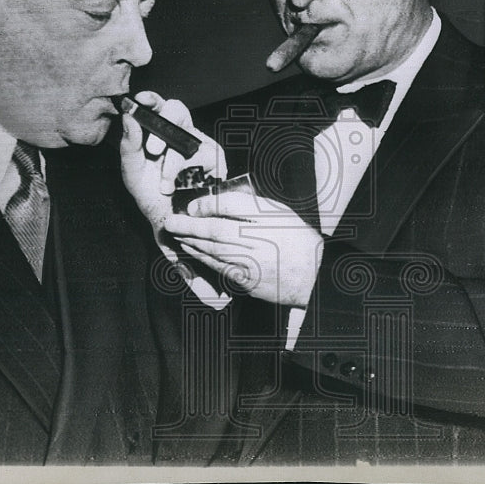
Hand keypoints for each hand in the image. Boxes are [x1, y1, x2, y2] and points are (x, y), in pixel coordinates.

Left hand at [119, 91, 224, 233]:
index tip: (142, 100)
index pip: (157, 106)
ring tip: (165, 184)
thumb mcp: (133, 172)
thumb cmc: (151, 195)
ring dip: (173, 163)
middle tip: (152, 149)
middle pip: (177, 110)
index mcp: (160, 131)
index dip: (151, 99)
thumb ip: (129, 145)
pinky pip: (205, 155)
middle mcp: (181, 133)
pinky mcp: (216, 160)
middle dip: (164, 125)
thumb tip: (127, 117)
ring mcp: (200, 144)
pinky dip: (191, 172)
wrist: (171, 221)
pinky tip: (184, 185)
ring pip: (188, 137)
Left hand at [163, 191, 323, 306]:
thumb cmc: (297, 239)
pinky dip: (203, 259)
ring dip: (192, 243)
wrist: (313, 274)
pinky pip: (219, 268)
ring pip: (213, 251)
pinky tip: (194, 252)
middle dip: (188, 227)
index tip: (190, 207)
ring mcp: (251, 265)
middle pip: (215, 232)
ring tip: (178, 235)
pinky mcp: (248, 281)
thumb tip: (217, 202)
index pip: (226, 211)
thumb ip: (249, 206)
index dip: (205, 208)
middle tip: (171, 223)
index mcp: (264, 222)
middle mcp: (256, 243)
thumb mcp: (278, 212)